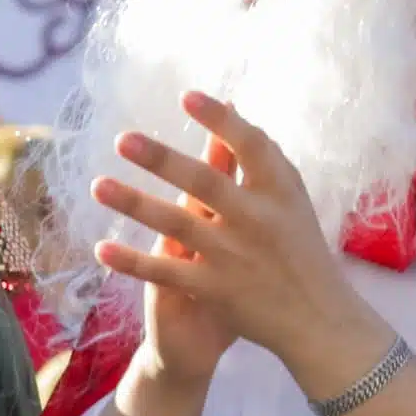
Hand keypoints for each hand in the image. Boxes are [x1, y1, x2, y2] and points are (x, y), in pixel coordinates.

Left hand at [91, 93, 392, 403]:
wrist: (317, 318)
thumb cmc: (300, 246)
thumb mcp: (292, 197)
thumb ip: (263, 156)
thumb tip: (231, 107)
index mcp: (278, 190)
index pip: (249, 146)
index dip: (219, 120)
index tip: (186, 96)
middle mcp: (256, 220)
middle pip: (204, 183)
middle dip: (162, 160)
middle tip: (123, 139)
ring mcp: (233, 256)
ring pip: (176, 225)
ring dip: (135, 204)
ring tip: (98, 186)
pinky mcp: (214, 289)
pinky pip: (166, 272)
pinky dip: (133, 262)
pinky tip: (102, 249)